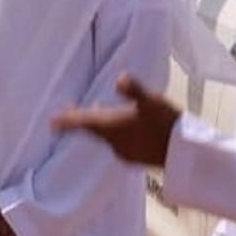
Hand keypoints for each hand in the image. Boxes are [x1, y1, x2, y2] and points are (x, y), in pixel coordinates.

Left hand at [50, 73, 180, 166]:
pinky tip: (123, 126)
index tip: (51, 123)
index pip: (82, 122)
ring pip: (106, 135)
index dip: (66, 121)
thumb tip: (119, 78)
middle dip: (80, 119)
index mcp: (111, 127)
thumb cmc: (166, 125)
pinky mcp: (136, 157)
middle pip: (91, 129)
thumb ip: (134, 90)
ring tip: (97, 110)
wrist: (184, 155)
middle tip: (69, 111)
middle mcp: (113, 142)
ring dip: (99, 124)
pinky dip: (115, 132)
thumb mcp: (151, 102)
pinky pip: (118, 142)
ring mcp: (124, 152)